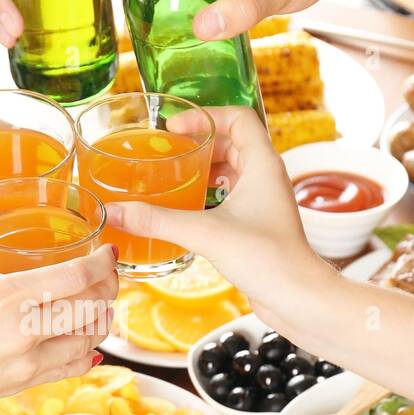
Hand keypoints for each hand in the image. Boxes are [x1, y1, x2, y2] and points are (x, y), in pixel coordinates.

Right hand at [0, 245, 118, 414]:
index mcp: (6, 295)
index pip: (75, 275)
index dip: (102, 262)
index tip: (108, 253)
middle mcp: (26, 328)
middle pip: (93, 305)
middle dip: (109, 289)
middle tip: (108, 278)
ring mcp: (30, 361)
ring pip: (90, 338)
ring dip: (102, 321)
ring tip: (101, 307)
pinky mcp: (26, 384)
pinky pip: (73, 366)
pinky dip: (87, 353)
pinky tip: (87, 344)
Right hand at [103, 106, 329, 321]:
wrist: (297, 297)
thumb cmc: (268, 259)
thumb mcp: (206, 233)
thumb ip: (159, 220)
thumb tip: (116, 212)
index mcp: (263, 165)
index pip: (238, 119)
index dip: (205, 116)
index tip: (175, 129)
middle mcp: (266, 177)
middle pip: (231, 143)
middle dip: (199, 143)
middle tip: (167, 151)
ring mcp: (263, 201)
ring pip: (231, 171)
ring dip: (203, 169)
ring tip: (171, 176)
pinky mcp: (257, 224)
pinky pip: (230, 196)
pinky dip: (208, 195)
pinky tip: (185, 209)